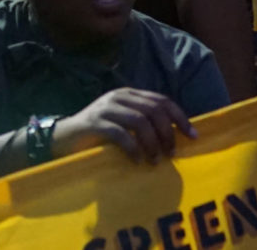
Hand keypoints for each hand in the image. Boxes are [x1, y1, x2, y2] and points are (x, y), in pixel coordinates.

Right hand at [51, 88, 196, 163]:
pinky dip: (133, 149)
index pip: (162, 100)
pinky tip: (137, 161)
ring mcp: (105, 108)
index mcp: (129, 94)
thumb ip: (144, 123)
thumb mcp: (124, 123)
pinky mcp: (94, 122)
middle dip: (167, 133)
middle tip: (171, 154)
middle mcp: (119, 97)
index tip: (192, 136)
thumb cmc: (99, 135)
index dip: (180, 117)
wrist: (64, 138)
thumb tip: (175, 136)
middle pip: (154, 110)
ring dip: (152, 143)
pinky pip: (120, 134)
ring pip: (139, 120)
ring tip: (155, 160)